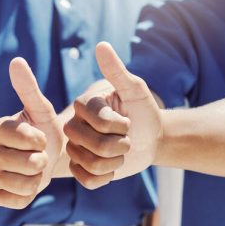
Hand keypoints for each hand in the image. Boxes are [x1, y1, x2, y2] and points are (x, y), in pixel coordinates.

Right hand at [0, 57, 63, 208]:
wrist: (43, 159)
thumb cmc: (42, 131)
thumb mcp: (39, 109)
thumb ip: (28, 87)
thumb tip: (16, 61)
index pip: (27, 137)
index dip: (41, 140)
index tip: (38, 137)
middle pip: (28, 163)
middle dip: (42, 160)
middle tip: (37, 156)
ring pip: (25, 184)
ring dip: (38, 178)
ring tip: (31, 170)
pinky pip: (18, 200)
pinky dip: (29, 194)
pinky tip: (24, 184)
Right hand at [64, 42, 161, 188]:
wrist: (151, 138)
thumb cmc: (143, 111)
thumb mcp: (135, 90)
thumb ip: (117, 71)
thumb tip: (102, 45)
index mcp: (82, 105)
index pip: (98, 122)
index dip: (119, 125)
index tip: (127, 119)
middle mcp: (73, 125)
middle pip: (92, 145)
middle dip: (119, 145)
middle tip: (126, 138)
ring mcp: (74, 147)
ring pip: (91, 164)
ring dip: (115, 161)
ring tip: (120, 152)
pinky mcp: (79, 168)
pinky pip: (86, 179)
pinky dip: (105, 177)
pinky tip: (112, 167)